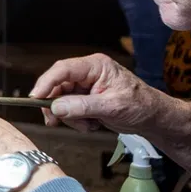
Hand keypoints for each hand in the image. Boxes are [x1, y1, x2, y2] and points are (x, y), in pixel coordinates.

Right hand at [31, 53, 158, 132]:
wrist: (154, 118)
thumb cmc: (141, 106)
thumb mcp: (112, 107)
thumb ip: (82, 106)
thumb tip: (55, 107)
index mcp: (95, 66)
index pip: (63, 69)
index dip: (46, 82)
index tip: (36, 98)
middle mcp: (88, 72)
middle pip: (58, 85)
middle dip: (56, 105)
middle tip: (54, 122)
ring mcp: (86, 85)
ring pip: (61, 99)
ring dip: (70, 116)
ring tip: (88, 125)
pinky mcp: (86, 98)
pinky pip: (69, 108)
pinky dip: (76, 120)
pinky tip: (91, 124)